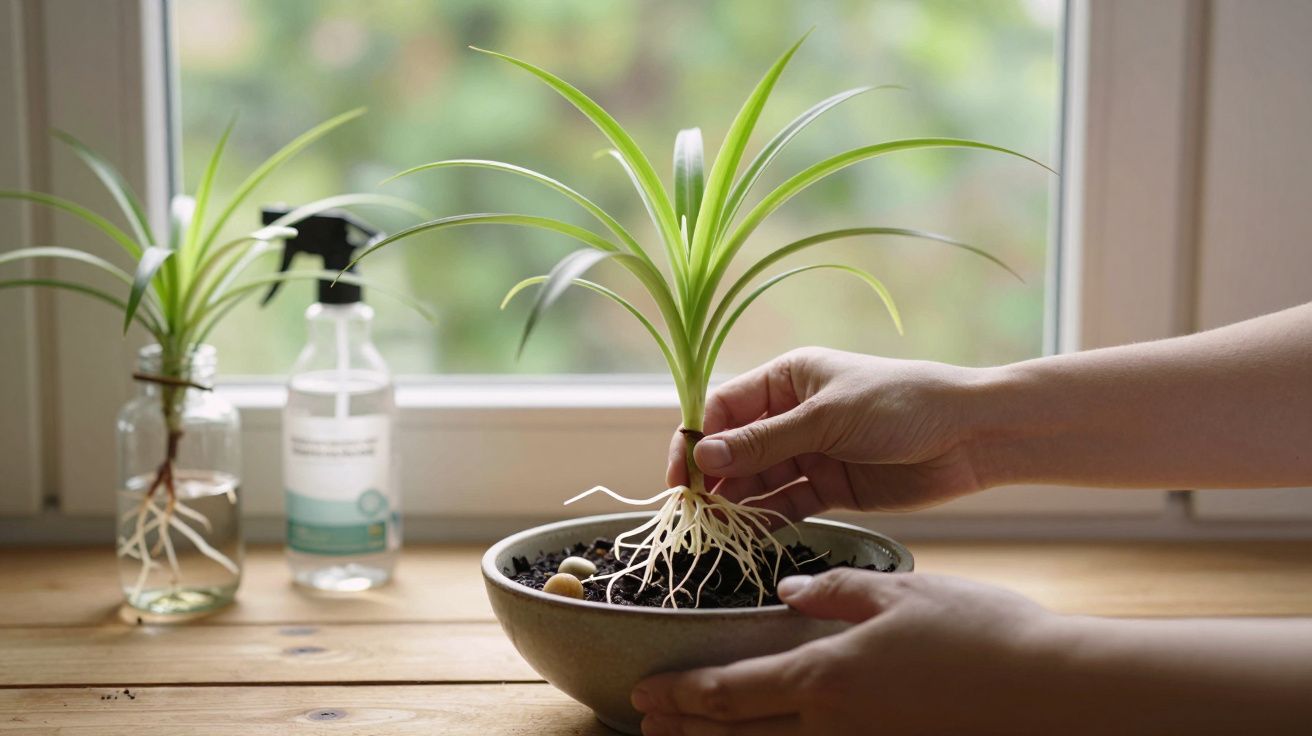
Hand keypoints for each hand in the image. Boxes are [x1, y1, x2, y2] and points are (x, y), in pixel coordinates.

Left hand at [631, 568, 1067, 735]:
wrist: (1053, 694)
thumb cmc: (980, 633)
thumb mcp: (900, 592)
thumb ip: (834, 590)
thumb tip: (787, 590)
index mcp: (827, 676)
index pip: (731, 690)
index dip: (682, 693)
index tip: (644, 691)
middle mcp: (833, 726)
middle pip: (738, 734)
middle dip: (686, 729)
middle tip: (646, 723)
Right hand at [669, 347, 986, 515]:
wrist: (971, 435)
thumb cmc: (900, 405)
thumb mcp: (827, 419)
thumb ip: (765, 442)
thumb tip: (705, 457)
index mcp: (788, 379)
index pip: (724, 409)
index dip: (698, 440)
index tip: (683, 477)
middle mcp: (793, 415)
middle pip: (737, 448)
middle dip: (714, 478)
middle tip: (695, 512)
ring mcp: (812, 452)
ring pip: (760, 480)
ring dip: (738, 503)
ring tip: (717, 530)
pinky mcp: (832, 487)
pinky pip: (788, 504)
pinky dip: (769, 519)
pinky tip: (752, 534)